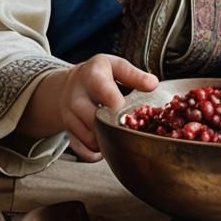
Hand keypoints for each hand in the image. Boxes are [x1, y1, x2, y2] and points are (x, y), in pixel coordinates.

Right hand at [19, 55, 157, 161]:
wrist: (70, 83)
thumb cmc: (98, 75)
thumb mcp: (115, 66)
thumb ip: (134, 75)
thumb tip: (153, 84)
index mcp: (92, 75)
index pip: (106, 94)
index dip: (121, 108)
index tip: (133, 114)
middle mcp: (77, 96)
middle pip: (95, 120)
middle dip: (115, 128)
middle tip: (129, 129)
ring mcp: (69, 115)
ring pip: (90, 139)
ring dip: (107, 142)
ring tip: (118, 135)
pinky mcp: (68, 131)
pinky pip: (82, 151)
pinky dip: (96, 154)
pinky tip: (105, 147)